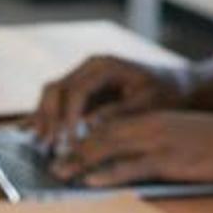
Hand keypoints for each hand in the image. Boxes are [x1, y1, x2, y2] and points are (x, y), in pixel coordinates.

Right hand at [30, 53, 187, 152]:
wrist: (175, 85)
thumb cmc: (166, 93)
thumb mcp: (149, 104)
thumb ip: (121, 113)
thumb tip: (93, 124)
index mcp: (105, 66)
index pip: (77, 90)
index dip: (69, 117)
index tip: (69, 142)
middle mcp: (88, 68)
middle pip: (56, 89)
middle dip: (49, 118)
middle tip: (48, 146)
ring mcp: (83, 78)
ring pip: (51, 95)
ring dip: (43, 119)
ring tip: (41, 146)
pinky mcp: (82, 92)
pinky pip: (58, 103)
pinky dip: (48, 119)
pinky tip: (37, 136)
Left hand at [50, 108, 212, 188]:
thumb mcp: (181, 136)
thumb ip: (154, 144)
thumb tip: (131, 163)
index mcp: (151, 118)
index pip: (107, 124)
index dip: (81, 136)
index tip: (62, 147)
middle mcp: (148, 125)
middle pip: (99, 134)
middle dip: (71, 149)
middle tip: (49, 162)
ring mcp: (157, 142)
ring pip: (108, 148)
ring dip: (79, 161)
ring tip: (57, 172)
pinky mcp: (168, 160)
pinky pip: (131, 167)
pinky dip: (107, 173)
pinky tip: (90, 180)